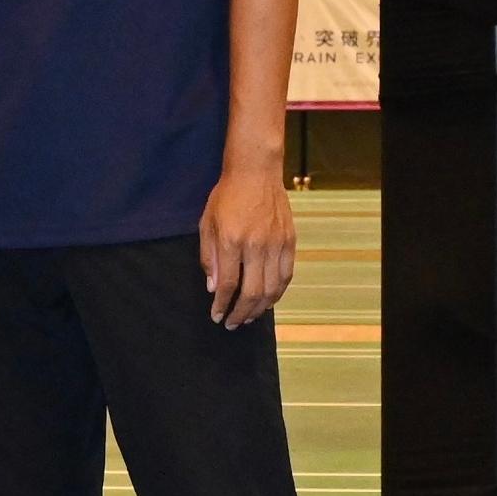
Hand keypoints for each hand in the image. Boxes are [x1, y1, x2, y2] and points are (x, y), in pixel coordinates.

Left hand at [201, 165, 295, 326]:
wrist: (255, 172)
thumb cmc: (227, 196)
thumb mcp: (207, 223)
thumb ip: (208, 257)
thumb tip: (213, 288)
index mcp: (232, 241)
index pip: (228, 284)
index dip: (222, 305)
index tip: (217, 316)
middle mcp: (256, 245)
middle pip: (252, 292)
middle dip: (241, 313)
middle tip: (233, 323)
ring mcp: (276, 244)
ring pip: (272, 288)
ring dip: (260, 308)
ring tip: (250, 317)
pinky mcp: (289, 241)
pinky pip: (286, 275)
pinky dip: (278, 293)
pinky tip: (268, 300)